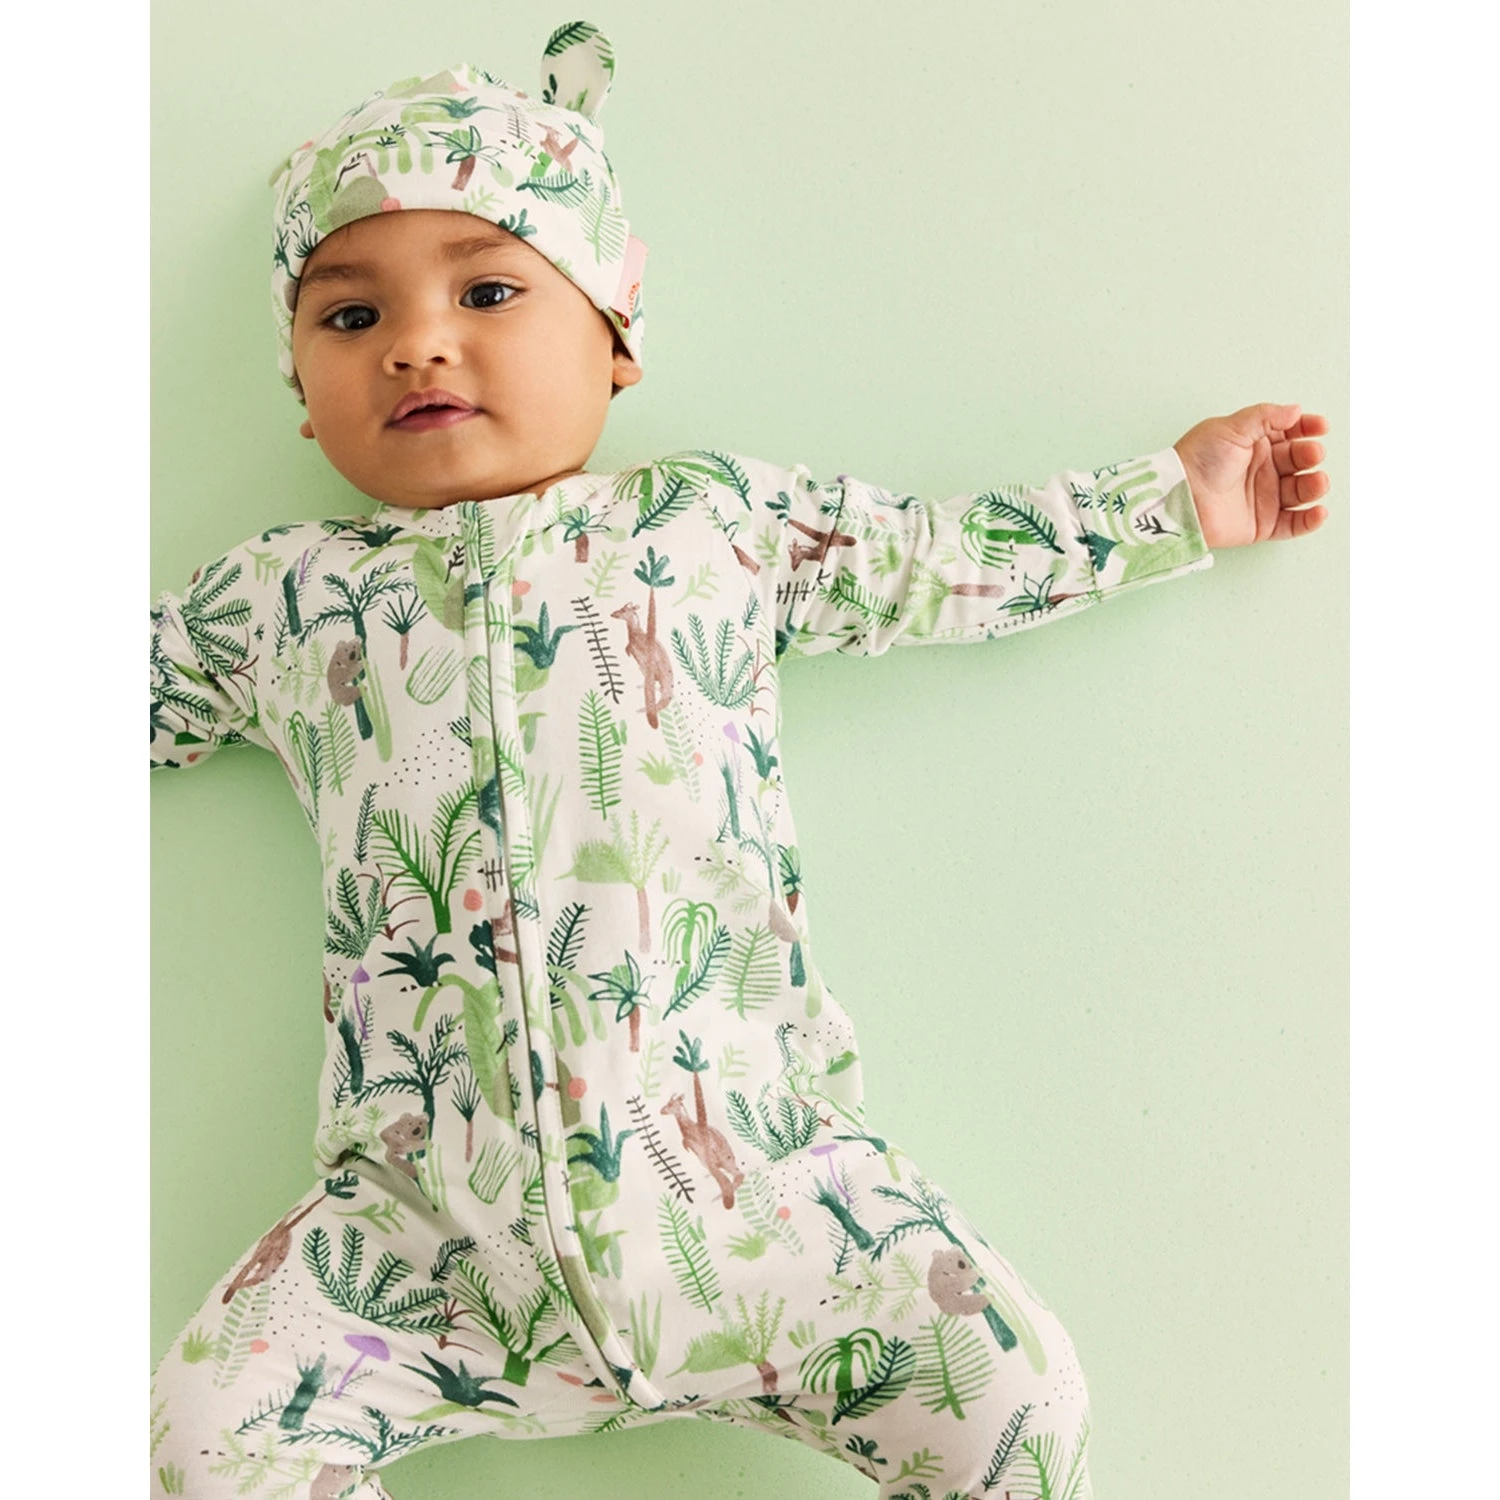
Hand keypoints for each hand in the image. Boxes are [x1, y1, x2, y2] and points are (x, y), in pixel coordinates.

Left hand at [1173, 403, 1330, 548]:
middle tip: (1311, 454)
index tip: (1320, 427)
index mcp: (1254, 444)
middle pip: (1298, 461)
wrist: (1180, 497)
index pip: (1289, 434)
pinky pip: (1293, 524)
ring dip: (1313, 486)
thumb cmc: (1197, 460)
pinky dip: (1309, 520)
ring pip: (1300, 492)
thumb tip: (1295, 410)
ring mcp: (1263, 498)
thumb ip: (1265, 416)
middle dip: (1309, 456)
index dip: (1307, 429)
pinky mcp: (1261, 525)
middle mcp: (1261, 470)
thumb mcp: (1231, 428)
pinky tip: (1319, 511)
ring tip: (1317, 481)